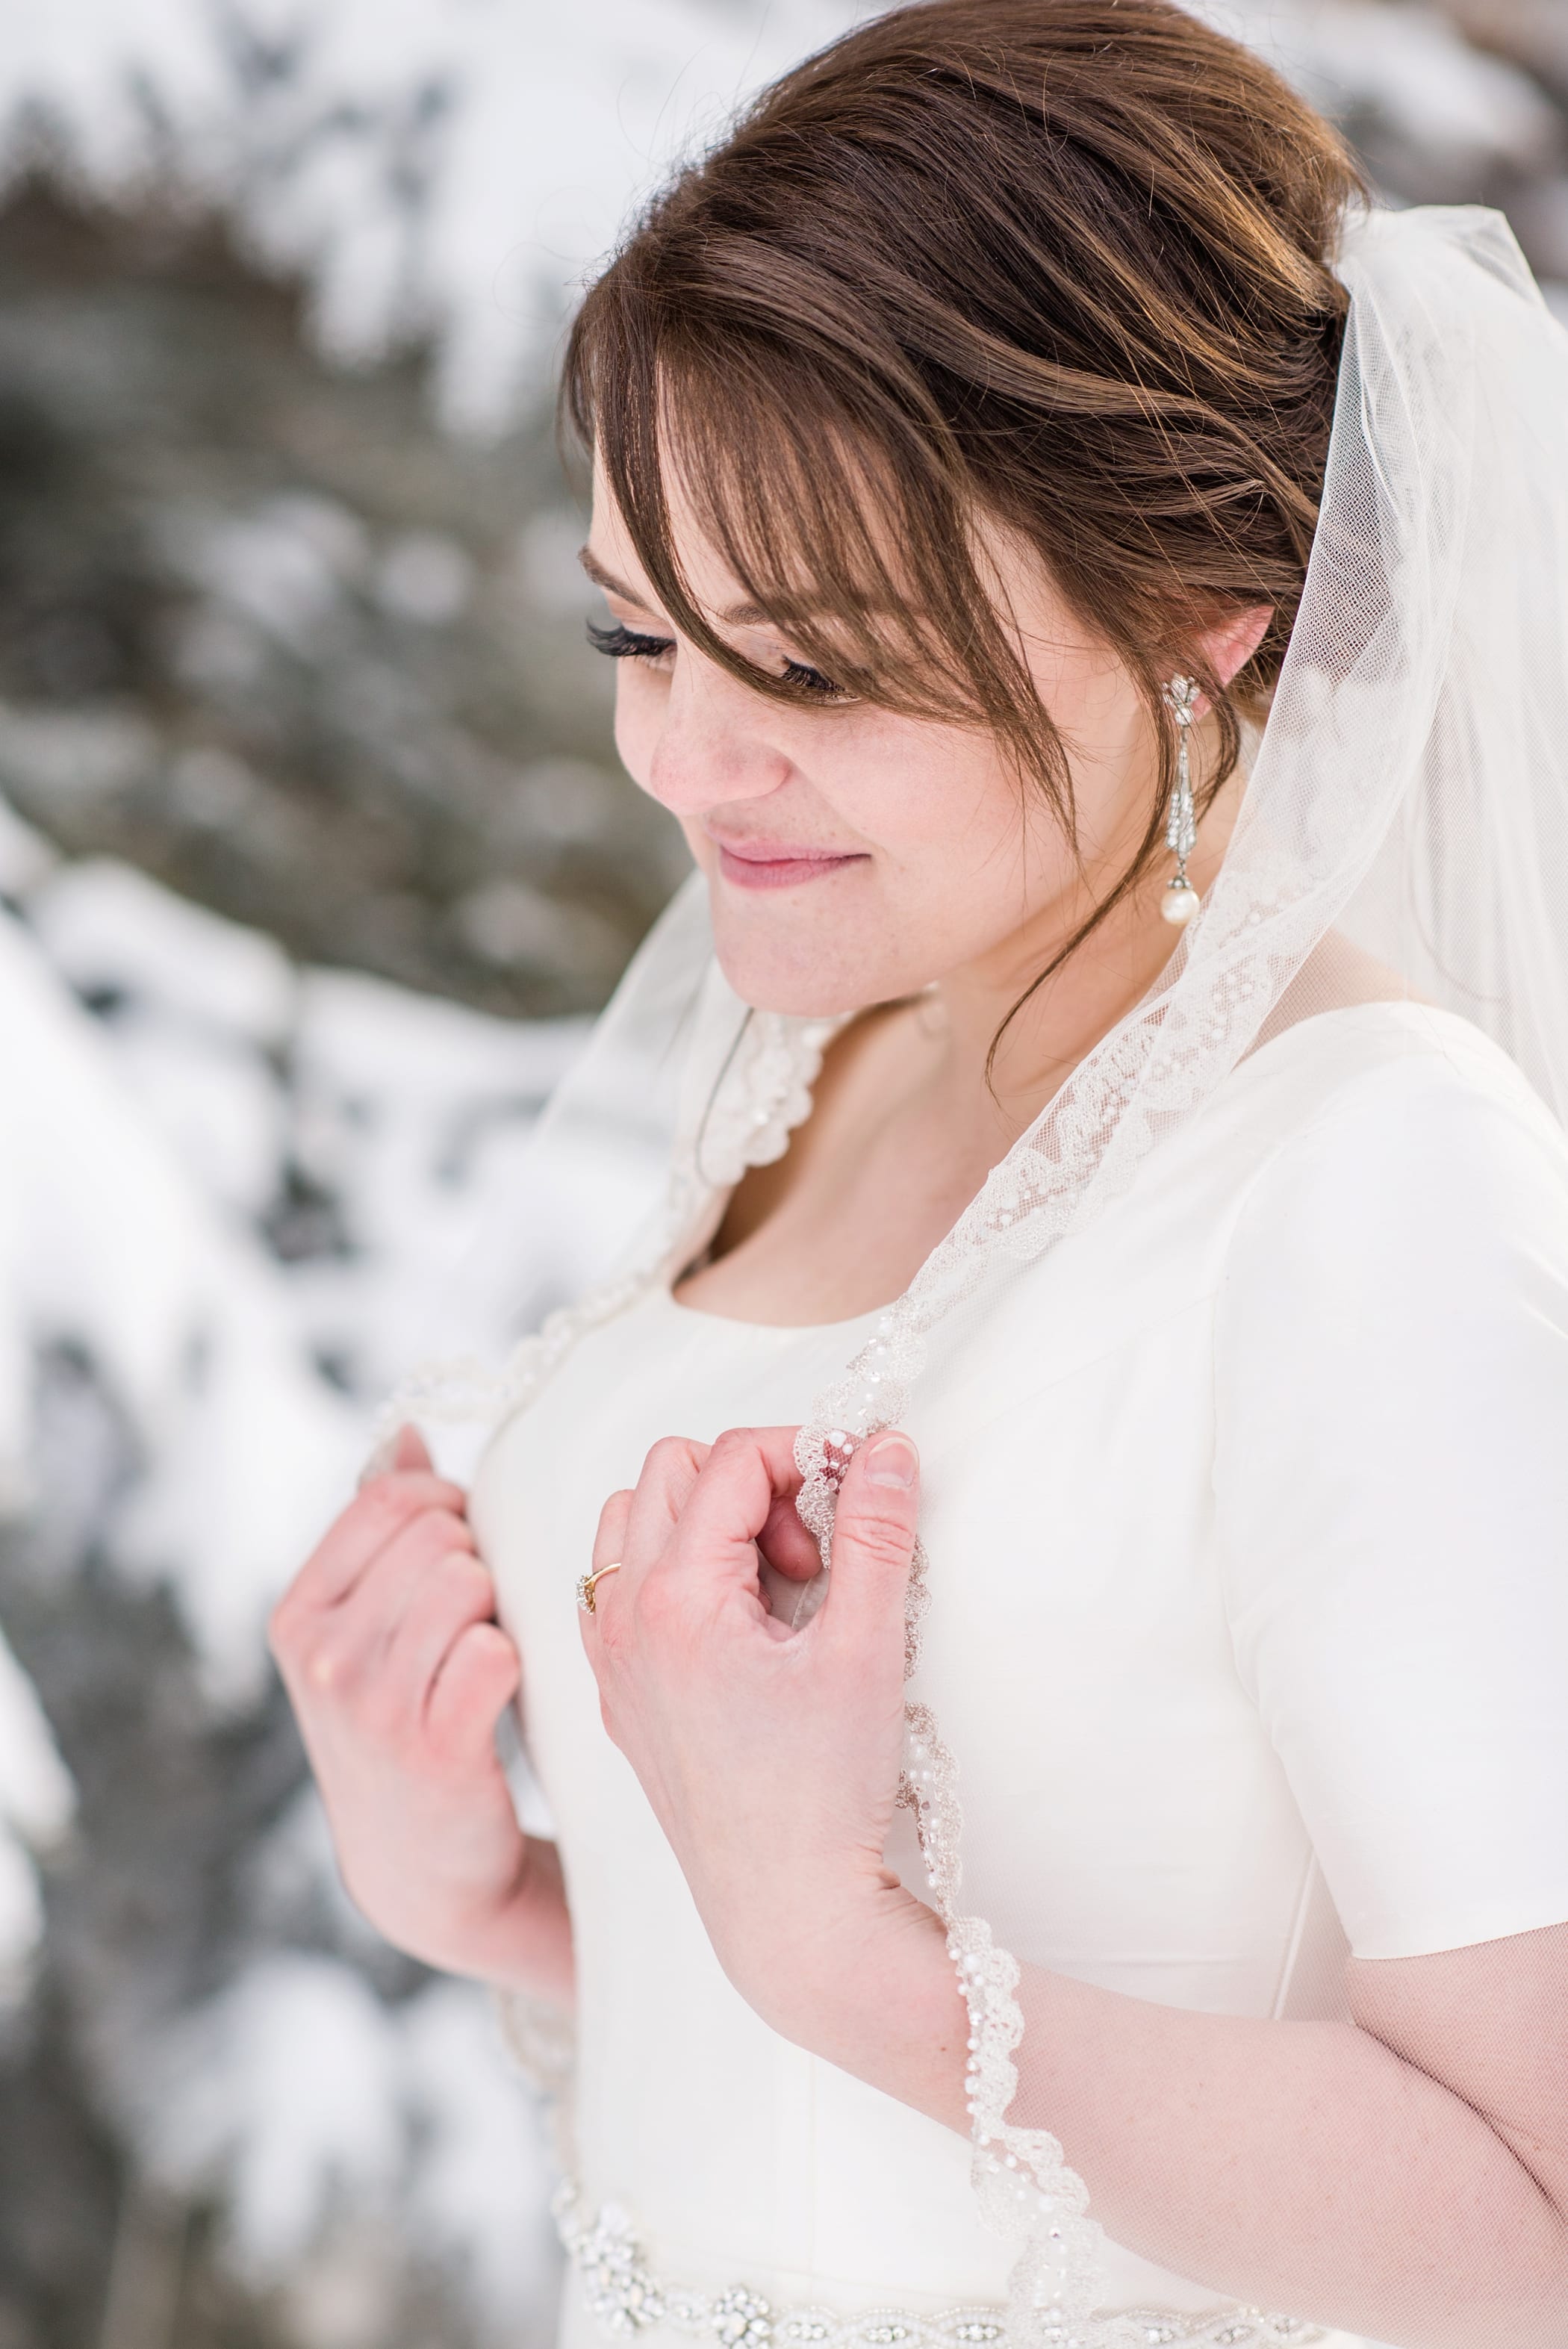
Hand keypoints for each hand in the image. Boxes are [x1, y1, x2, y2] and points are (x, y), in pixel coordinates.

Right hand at [270, 1426, 568, 1994]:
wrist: (422, 1867)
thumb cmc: (405, 1724)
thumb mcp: (364, 1630)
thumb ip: (381, 1530)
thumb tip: (410, 1435)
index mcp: (297, 1615)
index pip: (392, 1499)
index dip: (450, 1511)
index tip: (463, 1554)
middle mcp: (320, 1656)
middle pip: (439, 1536)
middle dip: (475, 1563)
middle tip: (473, 1623)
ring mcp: (369, 1703)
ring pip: (469, 1582)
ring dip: (496, 1612)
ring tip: (480, 1657)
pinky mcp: (432, 1745)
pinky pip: (496, 1649)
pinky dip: (513, 1662)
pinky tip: (499, 1694)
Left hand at [580, 1423, 935, 2046]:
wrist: (786, 1917)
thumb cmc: (825, 1795)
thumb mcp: (867, 1651)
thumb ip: (878, 1533)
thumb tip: (888, 1446)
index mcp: (674, 1599)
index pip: (730, 1458)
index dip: (804, 1456)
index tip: (857, 1498)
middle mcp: (621, 1620)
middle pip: (668, 1469)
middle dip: (749, 1485)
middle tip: (813, 1556)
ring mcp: (610, 1658)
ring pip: (632, 1521)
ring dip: (705, 1523)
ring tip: (778, 1590)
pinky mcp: (619, 1694)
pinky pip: (621, 1586)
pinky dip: (676, 1574)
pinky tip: (741, 1629)